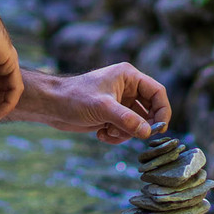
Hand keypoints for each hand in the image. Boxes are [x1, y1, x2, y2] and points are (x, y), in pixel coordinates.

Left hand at [7, 63, 171, 144]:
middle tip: (136, 135)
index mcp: (128, 76)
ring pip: (137, 123)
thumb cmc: (74, 98)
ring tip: (108, 131)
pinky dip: (116, 136)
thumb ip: (127, 120)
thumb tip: (148, 132)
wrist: (51, 106)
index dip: (163, 110)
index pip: (157, 92)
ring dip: (125, 133)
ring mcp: (119, 103)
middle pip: (150, 110)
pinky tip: (101, 134)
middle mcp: (127, 88)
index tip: (161, 129)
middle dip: (141, 125)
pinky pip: (124, 130)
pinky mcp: (111, 116)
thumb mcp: (103, 108)